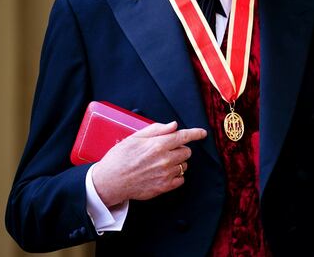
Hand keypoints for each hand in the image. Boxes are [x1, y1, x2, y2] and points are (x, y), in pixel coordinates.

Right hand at [91, 121, 206, 206]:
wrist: (110, 181)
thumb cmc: (120, 158)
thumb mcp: (135, 137)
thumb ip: (157, 130)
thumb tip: (173, 125)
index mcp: (158, 144)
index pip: (184, 136)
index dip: (195, 133)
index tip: (202, 133)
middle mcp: (165, 159)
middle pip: (186, 151)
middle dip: (180, 149)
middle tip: (166, 151)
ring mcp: (166, 174)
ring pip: (184, 165)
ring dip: (178, 163)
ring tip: (161, 164)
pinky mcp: (164, 187)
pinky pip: (181, 179)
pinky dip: (176, 176)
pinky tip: (163, 173)